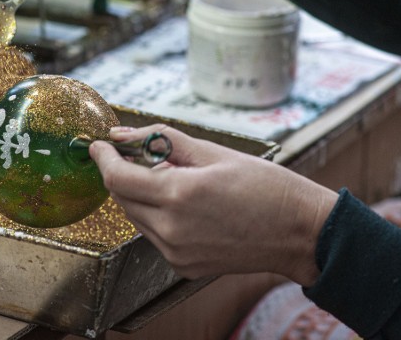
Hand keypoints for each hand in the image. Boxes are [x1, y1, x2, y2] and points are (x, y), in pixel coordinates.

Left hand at [90, 124, 337, 286]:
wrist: (300, 233)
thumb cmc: (264, 186)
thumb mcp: (212, 152)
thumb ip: (161, 140)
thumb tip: (121, 134)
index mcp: (178, 196)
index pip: (117, 178)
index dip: (103, 158)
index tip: (100, 144)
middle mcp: (171, 230)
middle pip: (122, 198)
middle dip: (123, 173)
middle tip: (142, 154)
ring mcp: (176, 253)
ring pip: (137, 217)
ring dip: (142, 195)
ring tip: (176, 178)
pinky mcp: (183, 266)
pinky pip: (155, 235)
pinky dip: (158, 215)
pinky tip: (186, 204)